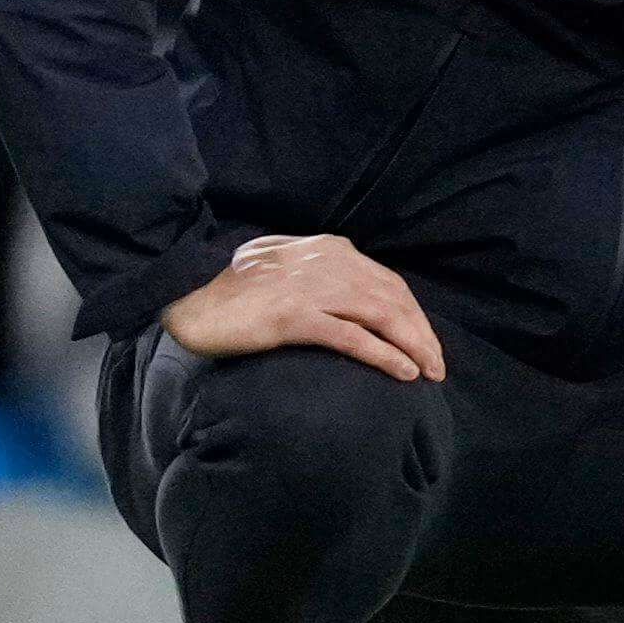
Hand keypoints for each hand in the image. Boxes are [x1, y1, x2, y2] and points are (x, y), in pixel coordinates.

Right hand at [160, 233, 448, 383]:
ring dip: (413, 345)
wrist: (184, 296)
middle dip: (421, 332)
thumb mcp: (283, 268)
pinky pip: (350, 337)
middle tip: (439, 364)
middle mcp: (327, 263)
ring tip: (430, 372)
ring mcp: (310, 288)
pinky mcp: (292, 316)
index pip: (387, 282)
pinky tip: (403, 372)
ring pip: (380, 315)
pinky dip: (383, 354)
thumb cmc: (231, 290)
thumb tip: (351, 296)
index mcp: (328, 250)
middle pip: (392, 298)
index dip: (412, 314)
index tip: (427, 341)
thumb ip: (317, 272)